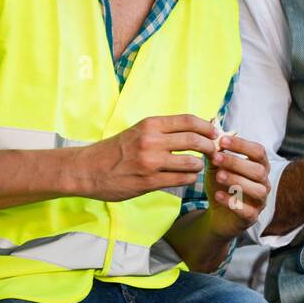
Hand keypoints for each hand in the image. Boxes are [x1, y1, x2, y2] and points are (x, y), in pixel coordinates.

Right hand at [74, 114, 216, 201]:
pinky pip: (181, 180)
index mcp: (150, 124)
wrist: (87, 169)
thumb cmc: (116, 150)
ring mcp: (151, 162)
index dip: (207, 127)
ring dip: (200, 166)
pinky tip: (186, 177)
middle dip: (210, 147)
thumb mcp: (138, 131)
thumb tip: (195, 129)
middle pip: (195, 140)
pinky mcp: (149, 182)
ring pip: (192, 162)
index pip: (189, 121)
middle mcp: (151, 140)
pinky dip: (189, 179)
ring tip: (197, 167)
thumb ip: (163, 130)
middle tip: (214, 152)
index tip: (215, 133)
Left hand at [204, 133, 271, 239]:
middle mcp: (264, 183)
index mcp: (259, 166)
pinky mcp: (251, 218)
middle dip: (237, 163)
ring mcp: (260, 201)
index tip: (222, 140)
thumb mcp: (216, 166)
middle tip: (216, 158)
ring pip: (257, 190)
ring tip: (218, 176)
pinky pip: (248, 211)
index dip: (242, 145)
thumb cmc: (221, 186)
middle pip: (258, 170)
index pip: (258, 151)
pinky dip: (233, 203)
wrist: (217, 214)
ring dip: (237, 181)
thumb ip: (215, 150)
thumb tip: (210, 127)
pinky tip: (218, 196)